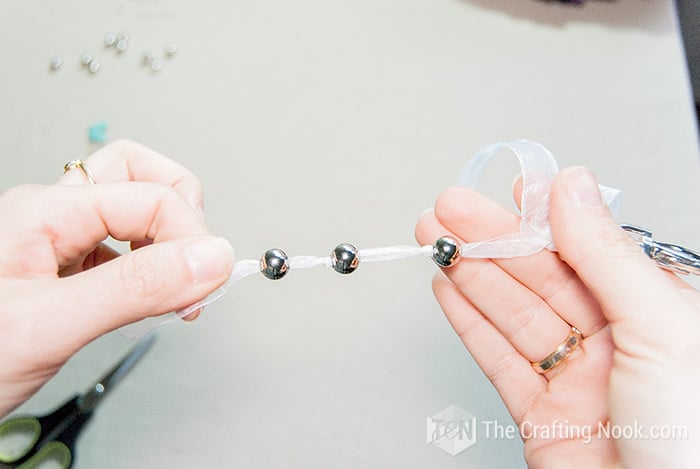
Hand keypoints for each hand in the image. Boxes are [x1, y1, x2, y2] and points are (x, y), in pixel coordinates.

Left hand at [0, 140, 233, 416]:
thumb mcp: (47, 325)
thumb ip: (134, 289)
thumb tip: (208, 259)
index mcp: (44, 212)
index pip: (151, 196)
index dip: (191, 237)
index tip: (208, 282)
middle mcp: (52, 216)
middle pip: (140, 174)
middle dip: (182, 213)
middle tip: (196, 261)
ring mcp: (57, 241)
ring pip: (133, 208)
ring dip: (168, 239)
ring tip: (176, 282)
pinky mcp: (64, 270)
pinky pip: (123, 249)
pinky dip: (151, 268)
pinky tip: (149, 299)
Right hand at [416, 167, 699, 467]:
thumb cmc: (698, 445)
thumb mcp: (660, 328)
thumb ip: (606, 254)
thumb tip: (572, 188)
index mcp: (656, 315)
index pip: (587, 251)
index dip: (543, 217)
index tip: (509, 188)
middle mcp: (616, 345)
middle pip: (539, 278)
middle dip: (489, 239)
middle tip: (449, 209)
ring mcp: (576, 381)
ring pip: (512, 315)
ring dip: (469, 273)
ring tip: (435, 239)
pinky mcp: (542, 417)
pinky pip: (499, 361)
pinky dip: (468, 324)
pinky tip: (449, 291)